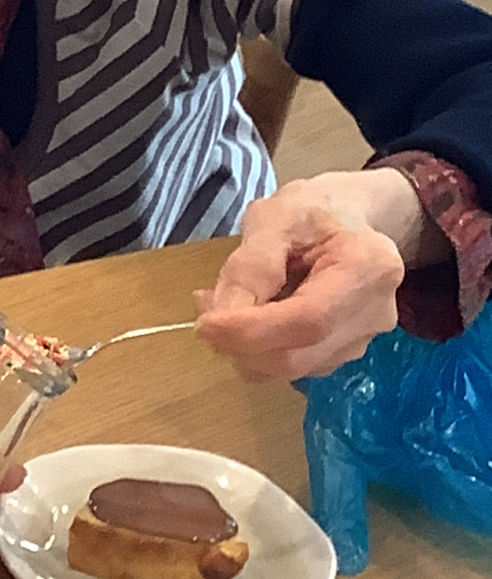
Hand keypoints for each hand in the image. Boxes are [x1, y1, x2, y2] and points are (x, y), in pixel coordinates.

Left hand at [198, 170, 432, 381]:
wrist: (348, 218)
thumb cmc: (312, 210)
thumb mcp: (275, 217)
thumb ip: (251, 265)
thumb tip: (222, 316)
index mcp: (369, 268)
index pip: (309, 319)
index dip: (253, 331)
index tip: (205, 325)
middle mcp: (374, 314)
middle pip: (299, 356)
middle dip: (241, 344)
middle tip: (204, 312)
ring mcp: (362, 340)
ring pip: (291, 368)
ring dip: (243, 348)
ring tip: (221, 304)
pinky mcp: (341, 353)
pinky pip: (292, 366)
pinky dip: (257, 350)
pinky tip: (244, 316)